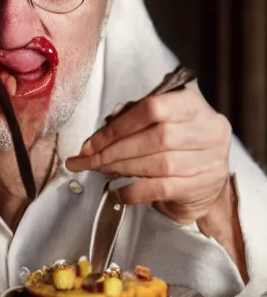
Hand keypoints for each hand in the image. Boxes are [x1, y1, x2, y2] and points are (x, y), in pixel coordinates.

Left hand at [65, 88, 231, 223]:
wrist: (204, 184)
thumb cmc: (176, 147)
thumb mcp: (159, 123)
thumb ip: (132, 118)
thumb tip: (105, 127)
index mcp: (192, 105)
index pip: (153, 108)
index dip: (118, 126)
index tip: (92, 142)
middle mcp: (207, 130)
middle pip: (155, 137)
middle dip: (114, 150)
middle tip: (89, 159)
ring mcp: (207, 160)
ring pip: (158, 163)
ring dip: (121, 168)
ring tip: (100, 171)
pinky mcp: (199, 187)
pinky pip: (160, 188)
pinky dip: (133, 191)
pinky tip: (118, 191)